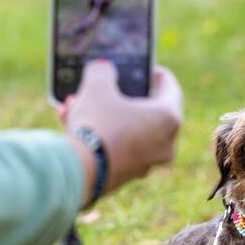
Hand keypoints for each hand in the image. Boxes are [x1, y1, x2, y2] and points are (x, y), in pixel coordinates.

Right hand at [60, 61, 182, 203]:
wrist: (79, 171)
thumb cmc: (97, 123)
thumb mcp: (97, 85)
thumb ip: (103, 70)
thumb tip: (102, 69)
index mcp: (169, 118)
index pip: (170, 88)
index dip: (156, 74)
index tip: (146, 68)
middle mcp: (165, 143)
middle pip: (145, 111)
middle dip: (120, 97)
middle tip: (107, 86)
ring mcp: (146, 162)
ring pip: (126, 130)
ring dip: (104, 115)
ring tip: (78, 104)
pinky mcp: (127, 176)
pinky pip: (115, 147)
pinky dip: (100, 135)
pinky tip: (73, 124)